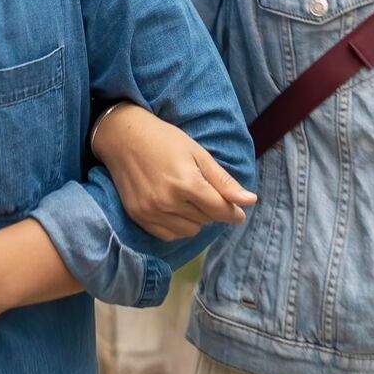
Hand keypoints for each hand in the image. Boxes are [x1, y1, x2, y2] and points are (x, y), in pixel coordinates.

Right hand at [91, 103, 254, 241]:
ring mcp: (151, 212)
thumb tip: (250, 202)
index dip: (233, 212)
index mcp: (187, 183)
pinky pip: (169, 235)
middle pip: (207, 220)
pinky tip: (175, 209)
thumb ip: (223, 181)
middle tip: (203, 190)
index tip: (238, 212)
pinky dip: (178, 226)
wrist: (122, 138)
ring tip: (188, 199)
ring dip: (196, 219)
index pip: (220, 210)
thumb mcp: (198, 154)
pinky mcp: (139, 217)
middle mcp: (168, 201)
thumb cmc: (164, 140)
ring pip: (190, 230)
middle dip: (212, 209)